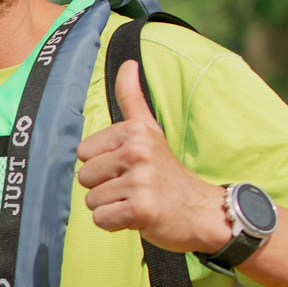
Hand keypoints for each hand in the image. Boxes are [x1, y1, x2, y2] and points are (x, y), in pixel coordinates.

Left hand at [76, 60, 231, 255]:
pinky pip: (101, 219)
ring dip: (111, 207)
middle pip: (84, 176)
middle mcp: (137, 152)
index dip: (102, 165)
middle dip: (104, 187)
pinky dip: (115, 224)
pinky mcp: (141, 210)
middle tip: (134, 188)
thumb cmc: (168, 173)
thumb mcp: (151, 130)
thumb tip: (128, 62)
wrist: (203, 211)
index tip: (128, 168)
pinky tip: (137, 217)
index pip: (83, 152)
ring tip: (137, 201)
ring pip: (91, 200)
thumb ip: (132, 98)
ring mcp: (140, 181)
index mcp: (134, 131)